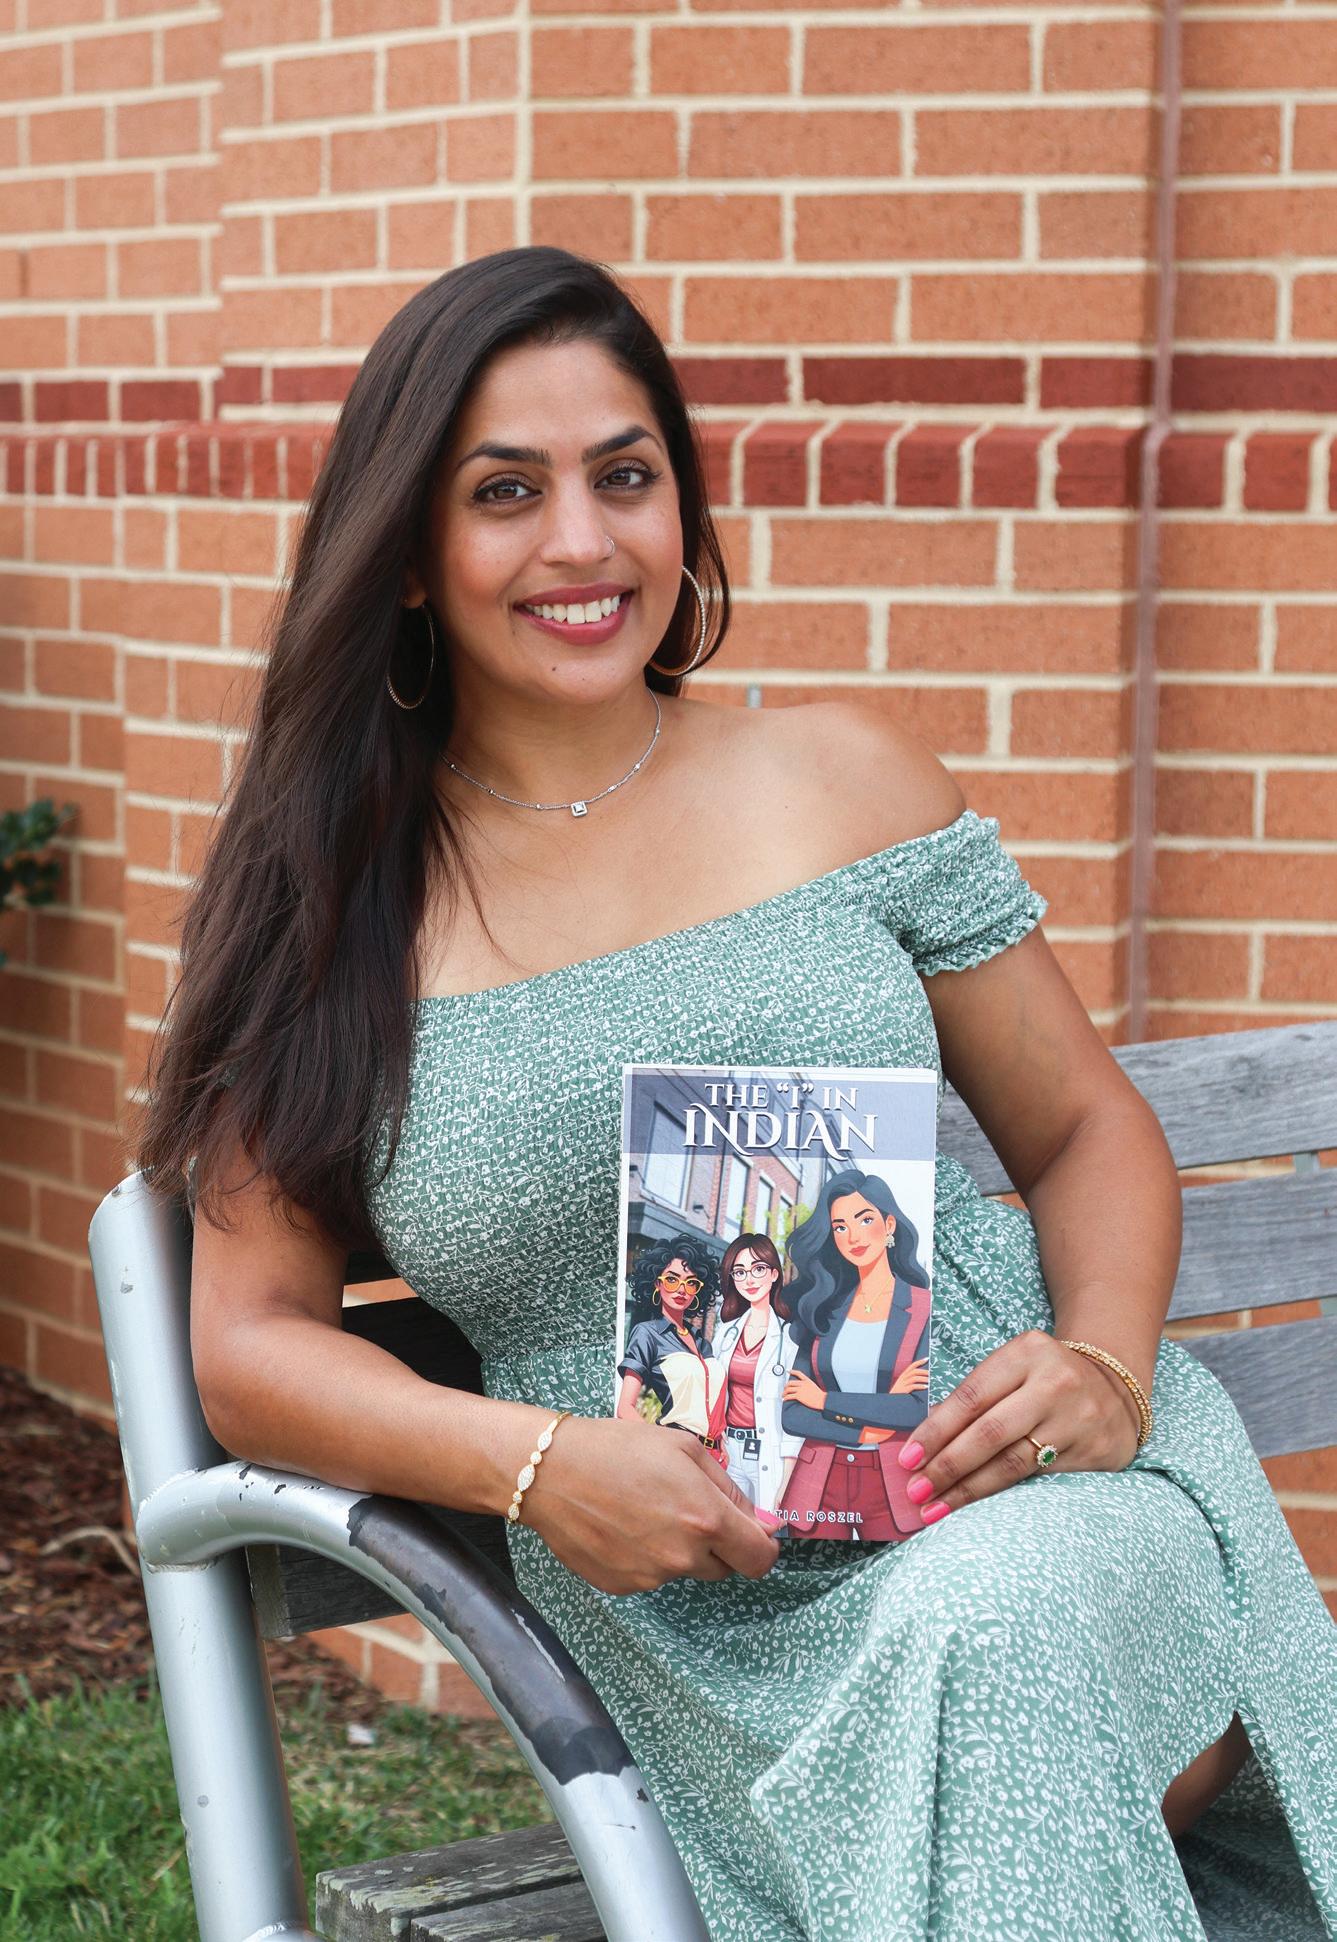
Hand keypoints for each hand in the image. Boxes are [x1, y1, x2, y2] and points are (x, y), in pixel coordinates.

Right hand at [517, 1413, 780, 1595]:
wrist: (550, 1472)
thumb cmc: (616, 1449)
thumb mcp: (684, 1448)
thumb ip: (728, 1487)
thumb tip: (758, 1518)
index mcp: (705, 1518)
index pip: (760, 1558)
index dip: (764, 1547)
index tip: (758, 1534)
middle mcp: (682, 1555)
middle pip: (725, 1566)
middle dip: (718, 1542)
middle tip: (688, 1507)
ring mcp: (651, 1576)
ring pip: (685, 1569)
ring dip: (679, 1548)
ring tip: (645, 1509)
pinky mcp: (623, 1586)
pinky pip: (651, 1576)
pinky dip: (647, 1556)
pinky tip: (624, 1525)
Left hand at [783, 1370, 825, 1408]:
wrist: (822, 1400)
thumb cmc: (820, 1395)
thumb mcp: (814, 1386)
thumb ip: (808, 1385)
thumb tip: (803, 1388)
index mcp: (807, 1380)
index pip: (798, 1373)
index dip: (792, 1371)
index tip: (788, 1370)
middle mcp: (802, 1384)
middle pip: (790, 1382)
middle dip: (786, 1386)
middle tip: (784, 1389)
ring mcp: (800, 1390)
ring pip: (788, 1389)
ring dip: (784, 1393)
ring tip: (783, 1395)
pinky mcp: (799, 1396)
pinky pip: (789, 1396)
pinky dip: (785, 1398)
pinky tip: (784, 1400)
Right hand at [890, 1356, 929, 1395]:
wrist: (891, 1400)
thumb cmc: (899, 1393)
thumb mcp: (903, 1384)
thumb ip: (910, 1380)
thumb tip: (923, 1378)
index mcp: (903, 1375)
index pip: (912, 1366)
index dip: (920, 1362)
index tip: (927, 1359)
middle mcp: (903, 1378)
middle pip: (915, 1371)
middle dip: (924, 1372)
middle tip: (932, 1373)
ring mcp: (903, 1384)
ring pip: (914, 1378)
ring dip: (924, 1379)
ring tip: (931, 1381)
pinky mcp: (904, 1390)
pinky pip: (913, 1386)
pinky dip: (920, 1386)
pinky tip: (926, 1387)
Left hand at [897, 1330, 1140, 1523]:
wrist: (1117, 1386)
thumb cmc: (1045, 1379)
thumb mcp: (1013, 1369)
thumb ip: (975, 1398)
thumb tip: (923, 1443)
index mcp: (1027, 1352)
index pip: (971, 1397)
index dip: (936, 1431)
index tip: (909, 1459)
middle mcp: (1054, 1382)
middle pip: (989, 1432)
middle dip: (947, 1466)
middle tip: (916, 1491)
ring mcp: (1077, 1418)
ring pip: (1012, 1462)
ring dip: (969, 1490)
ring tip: (936, 1509)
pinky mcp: (1094, 1451)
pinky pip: (1038, 1479)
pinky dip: (1002, 1496)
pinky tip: (977, 1509)